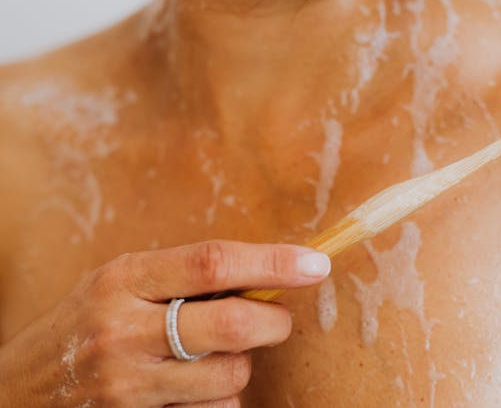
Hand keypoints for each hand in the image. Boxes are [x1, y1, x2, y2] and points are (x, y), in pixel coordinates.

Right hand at [0, 240, 330, 406]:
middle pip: (233, 324)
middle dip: (273, 321)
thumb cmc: (83, 325)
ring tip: (215, 354)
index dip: (272, 262)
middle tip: (278, 319)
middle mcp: (124, 330)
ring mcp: (128, 384)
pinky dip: (219, 399)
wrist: (18, 392)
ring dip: (241, 364)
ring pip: (230, 374)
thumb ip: (181, 278)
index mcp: (123, 279)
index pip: (212, 262)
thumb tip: (265, 276)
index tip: (315, 264)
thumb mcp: (119, 283)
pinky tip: (193, 387)